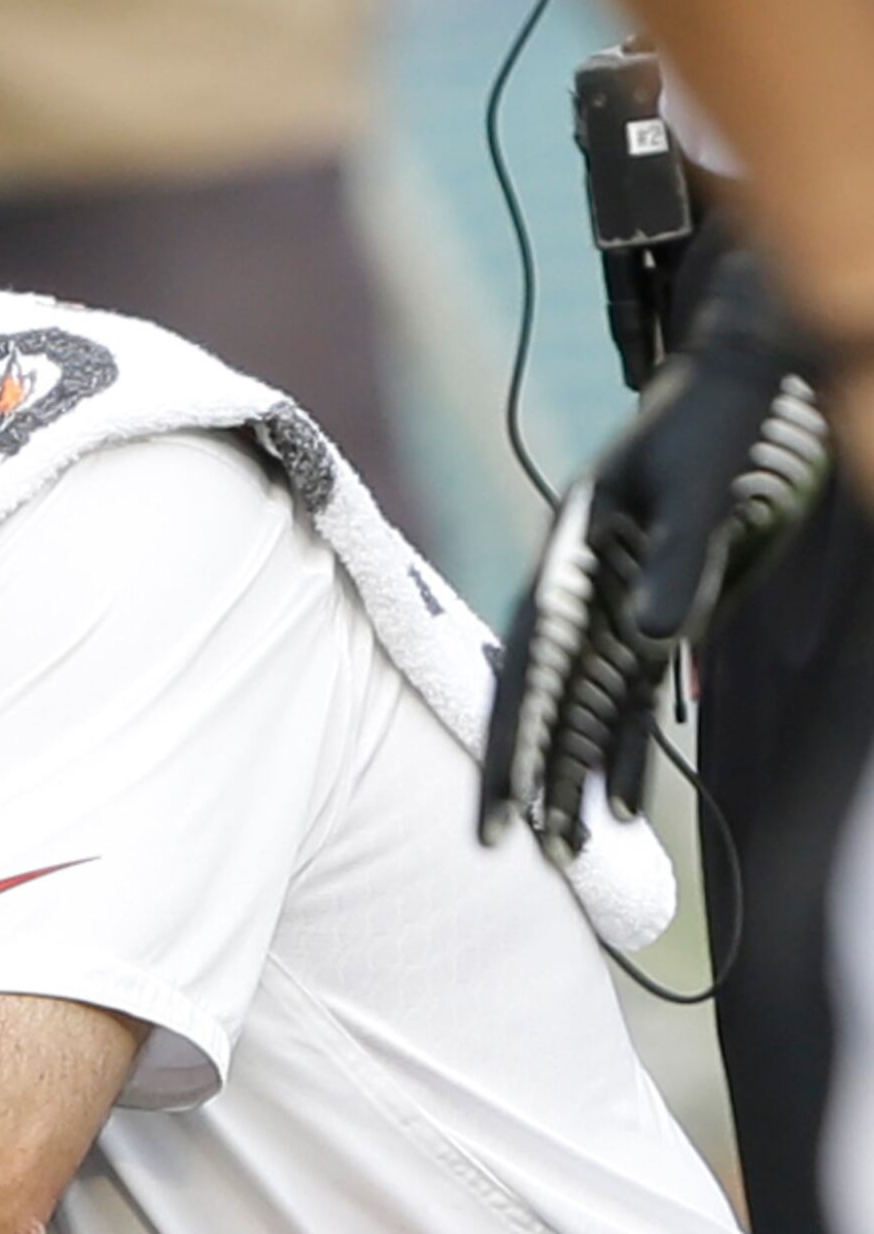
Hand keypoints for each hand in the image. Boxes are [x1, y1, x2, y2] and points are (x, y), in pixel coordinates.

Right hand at [482, 243, 832, 851]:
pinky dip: (627, 749)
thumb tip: (652, 642)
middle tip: (506, 844)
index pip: (529, 670)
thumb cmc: (712, 428)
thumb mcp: (697, 486)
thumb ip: (679, 562)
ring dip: (572, 776)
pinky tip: (626, 804)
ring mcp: (615, 611)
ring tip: (563, 847)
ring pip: (583, 710)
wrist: (736, 385)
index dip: (510, 743)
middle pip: (541, 702)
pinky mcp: (654, 617)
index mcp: (570, 565)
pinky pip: (632, 698)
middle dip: (524, 775)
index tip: (497, 807)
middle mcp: (581, 597)